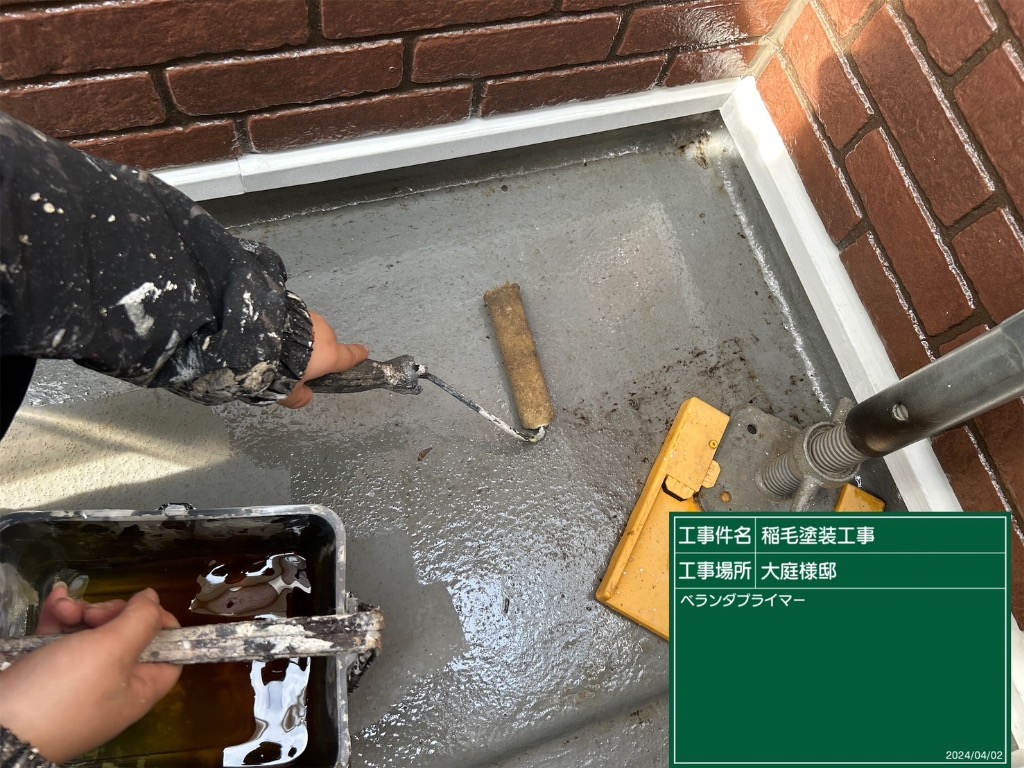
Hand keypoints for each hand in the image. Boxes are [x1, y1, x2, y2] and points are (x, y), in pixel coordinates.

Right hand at [0, 587, 181, 763]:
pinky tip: (54, 600)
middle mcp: (112, 685)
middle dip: (110, 613)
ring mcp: (77, 679)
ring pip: (90, 632)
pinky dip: (58, 617)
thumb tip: (154, 600)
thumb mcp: (113, 652)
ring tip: (63, 610)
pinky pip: (61, 636)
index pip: (168, 652)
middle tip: (93, 614)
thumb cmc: (64, 691)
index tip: (143, 608)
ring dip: (80, 612)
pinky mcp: (46, 672)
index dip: (160, 624)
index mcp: (139, 688)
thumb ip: (141, 621)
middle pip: (128, 636)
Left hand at [280, 310, 368, 408]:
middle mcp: (324, 334)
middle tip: (296, 363)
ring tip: (281, 347)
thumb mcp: (286, 391)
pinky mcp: (294, 306)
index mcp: (328, 355)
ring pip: (311, 331)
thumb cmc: (278, 366)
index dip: (357, 356)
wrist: (256, 335)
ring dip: (302, 339)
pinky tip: (275, 335)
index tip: (364, 352)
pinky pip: (298, 321)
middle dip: (316, 351)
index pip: (349, 356)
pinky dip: (291, 328)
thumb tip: (306, 397)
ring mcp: (310, 317)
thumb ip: (299, 396)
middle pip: (327, 344)